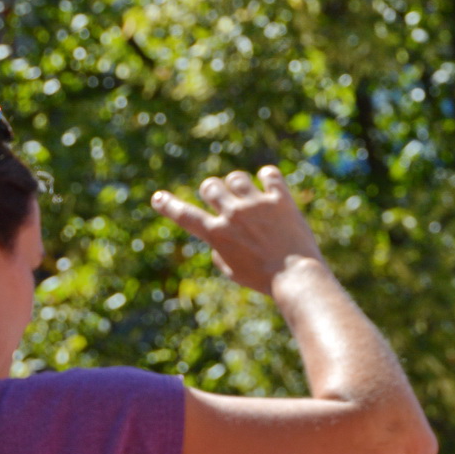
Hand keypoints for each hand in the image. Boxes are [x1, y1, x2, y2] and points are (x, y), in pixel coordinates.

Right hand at [151, 166, 324, 294]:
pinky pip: (269, 174)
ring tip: (248, 195)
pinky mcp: (281, 200)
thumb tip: (220, 232)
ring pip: (236, 177)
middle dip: (213, 191)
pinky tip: (268, 183)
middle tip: (224, 200)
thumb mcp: (232, 270)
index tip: (158, 197)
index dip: (168, 205)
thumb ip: (220, 248)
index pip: (185, 215)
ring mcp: (257, 205)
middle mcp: (234, 215)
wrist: (296, 277)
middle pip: (210, 186)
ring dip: (238, 184)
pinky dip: (267, 176)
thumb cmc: (263, 278)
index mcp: (217, 234)